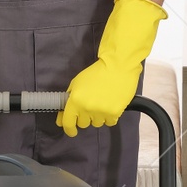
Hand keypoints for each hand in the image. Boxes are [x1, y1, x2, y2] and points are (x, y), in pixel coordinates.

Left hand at [58, 0, 166, 137]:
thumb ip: (72, 98)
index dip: (66, 125)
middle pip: (83, 124)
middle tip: (87, 103)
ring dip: (97, 114)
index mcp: (77, 99)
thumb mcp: (80, 80)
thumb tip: (64, 112)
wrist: (122, 60)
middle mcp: (89, 108)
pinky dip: (109, 114)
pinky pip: (110, 120)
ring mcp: (103, 111)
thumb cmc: (100, 66)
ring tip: (100, 99)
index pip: (68, 122)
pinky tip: (109, 101)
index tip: (66, 126)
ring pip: (97, 123)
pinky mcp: (116, 111)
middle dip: (83, 116)